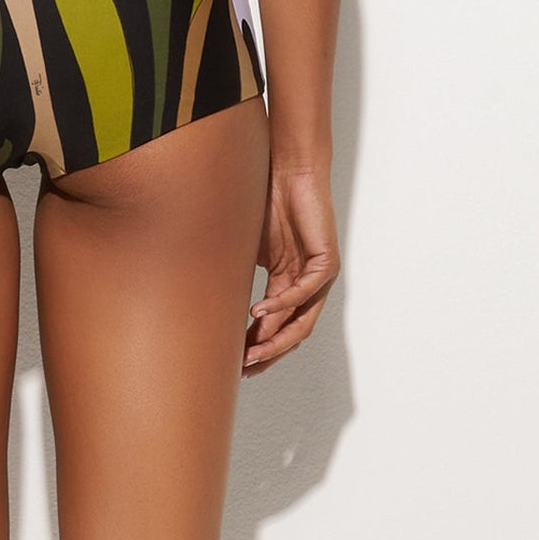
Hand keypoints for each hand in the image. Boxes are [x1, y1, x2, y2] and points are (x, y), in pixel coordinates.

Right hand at [244, 162, 338, 374]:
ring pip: (301, 320)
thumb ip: (237, 279)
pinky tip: (258, 314)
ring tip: (250, 352)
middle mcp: (305, 285)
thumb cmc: (263, 202)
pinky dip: (282, 305)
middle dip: (266, 353)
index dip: (255, 346)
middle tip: (243, 369)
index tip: (234, 364)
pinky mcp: (327, 262)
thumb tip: (211, 305)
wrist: (287, 170)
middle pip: (290, 332)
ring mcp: (319, 275)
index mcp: (286, 284)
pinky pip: (305, 292)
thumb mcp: (245, 250)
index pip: (273, 326)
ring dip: (276, 339)